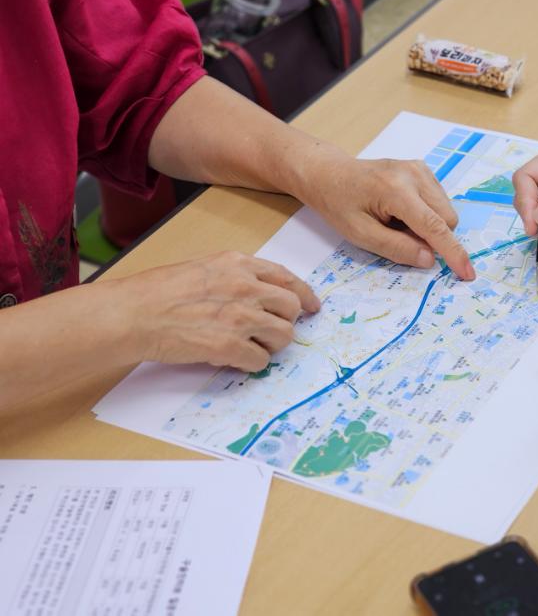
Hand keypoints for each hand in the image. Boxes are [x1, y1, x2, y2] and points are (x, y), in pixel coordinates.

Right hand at [120, 251, 319, 371]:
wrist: (133, 314)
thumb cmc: (158, 292)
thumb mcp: (204, 268)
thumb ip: (236, 277)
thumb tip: (261, 296)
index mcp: (239, 265)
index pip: (287, 278)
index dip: (304, 295)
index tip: (313, 307)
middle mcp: (245, 287)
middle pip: (292, 308)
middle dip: (286, 322)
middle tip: (270, 332)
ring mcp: (240, 317)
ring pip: (284, 336)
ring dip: (271, 345)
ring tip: (249, 346)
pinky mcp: (230, 345)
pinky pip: (261, 360)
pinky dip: (252, 364)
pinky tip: (234, 359)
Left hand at [308, 157, 474, 279]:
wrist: (330, 173)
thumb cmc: (339, 204)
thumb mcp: (360, 235)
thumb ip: (396, 248)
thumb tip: (430, 259)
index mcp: (396, 190)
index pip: (435, 226)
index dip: (453, 253)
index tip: (467, 273)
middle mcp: (414, 175)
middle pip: (447, 220)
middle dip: (433, 238)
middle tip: (397, 236)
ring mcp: (420, 169)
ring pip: (446, 212)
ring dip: (428, 226)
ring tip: (396, 221)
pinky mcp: (422, 169)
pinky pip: (439, 202)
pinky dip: (426, 214)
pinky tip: (401, 211)